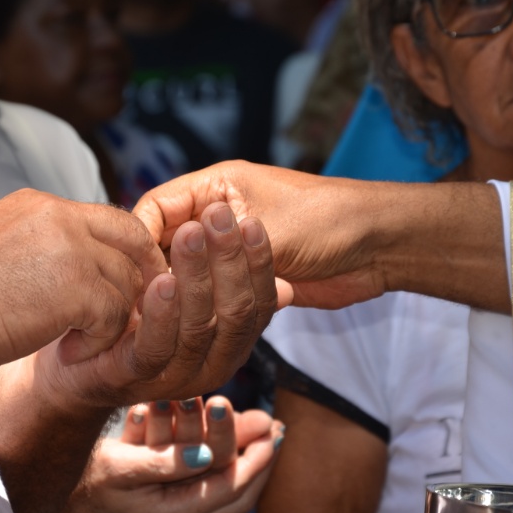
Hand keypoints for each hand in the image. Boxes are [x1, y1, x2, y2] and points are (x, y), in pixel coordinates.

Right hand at [0, 189, 165, 375]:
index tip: (129, 280)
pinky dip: (100, 341)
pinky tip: (69, 351)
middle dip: (140, 278)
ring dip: (112, 319)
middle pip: (131, 242)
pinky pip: (115, 316)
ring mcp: (71, 250)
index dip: (128, 251)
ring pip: (126, 283)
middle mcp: (59, 217)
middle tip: (133, 312)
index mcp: (40, 205)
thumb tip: (78, 258)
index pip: (109, 219)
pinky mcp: (78, 288)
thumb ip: (42, 244)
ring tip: (79, 340)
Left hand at [40, 201, 278, 407]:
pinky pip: (155, 347)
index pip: (259, 305)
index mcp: (231, 346)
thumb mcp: (186, 300)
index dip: (258, 264)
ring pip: (198, 327)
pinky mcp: (135, 378)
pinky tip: (161, 279)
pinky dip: (161, 313)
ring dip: (196, 275)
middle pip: (235, 313)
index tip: (251, 222)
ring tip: (191, 233)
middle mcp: (213, 366)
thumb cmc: (138, 324)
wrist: (79, 366)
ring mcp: (176, 377)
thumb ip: (223, 286)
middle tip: (219, 214)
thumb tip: (274, 269)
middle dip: (229, 259)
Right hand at [62, 396, 282, 512]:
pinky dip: (230, 472)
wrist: (58, 495)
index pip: (231, 489)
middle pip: (238, 497)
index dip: (256, 458)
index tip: (272, 428)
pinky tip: (237, 450)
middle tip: (276, 428)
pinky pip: (214, 496)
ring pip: (229, 498)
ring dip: (248, 466)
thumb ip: (166, 462)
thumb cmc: (87, 475)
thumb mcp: (122, 463)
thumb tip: (208, 455)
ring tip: (264, 435)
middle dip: (260, 460)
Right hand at [134, 161, 388, 309]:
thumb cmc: (330, 221)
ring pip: (188, 272)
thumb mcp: (266, 230)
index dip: (137, 242)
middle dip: (155, 273)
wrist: (381, 247)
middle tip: (145, 308)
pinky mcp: (246, 277)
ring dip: (182, 294)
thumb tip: (166, 274)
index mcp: (215, 186)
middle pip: (165, 243)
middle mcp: (218, 215)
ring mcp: (232, 249)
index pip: (154, 209)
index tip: (132, 278)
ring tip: (167, 321)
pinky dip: (206, 307)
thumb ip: (215, 250)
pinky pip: (213, 292)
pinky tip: (197, 325)